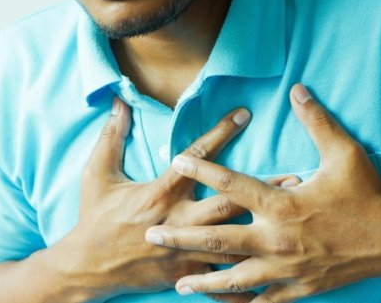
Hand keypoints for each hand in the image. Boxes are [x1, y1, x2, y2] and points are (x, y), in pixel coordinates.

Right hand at [56, 97, 300, 301]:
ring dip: (265, 228)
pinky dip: (248, 274)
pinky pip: (222, 276)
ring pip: (233, 240)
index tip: (244, 114)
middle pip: (228, 202)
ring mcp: (184, 250)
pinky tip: (275, 269)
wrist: (86, 267)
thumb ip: (112, 137)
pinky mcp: (186, 273)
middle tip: (294, 177)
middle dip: (262, 189)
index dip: (220, 133)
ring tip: (294, 218)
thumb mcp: (96, 174)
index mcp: (159, 193)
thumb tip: (120, 103)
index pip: (196, 158)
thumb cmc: (93, 218)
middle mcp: (178, 220)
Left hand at [144, 84, 380, 301]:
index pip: (233, 185)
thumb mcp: (345, 153)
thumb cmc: (368, 194)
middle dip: (182, 236)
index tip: (177, 160)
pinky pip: (264, 300)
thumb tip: (298, 88)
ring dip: (204, 279)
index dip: (202, 169)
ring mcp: (286, 267)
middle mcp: (277, 238)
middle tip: (153, 234)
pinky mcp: (298, 287)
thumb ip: (317, 121)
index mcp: (282, 204)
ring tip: (178, 283)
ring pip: (234, 278)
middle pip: (218, 238)